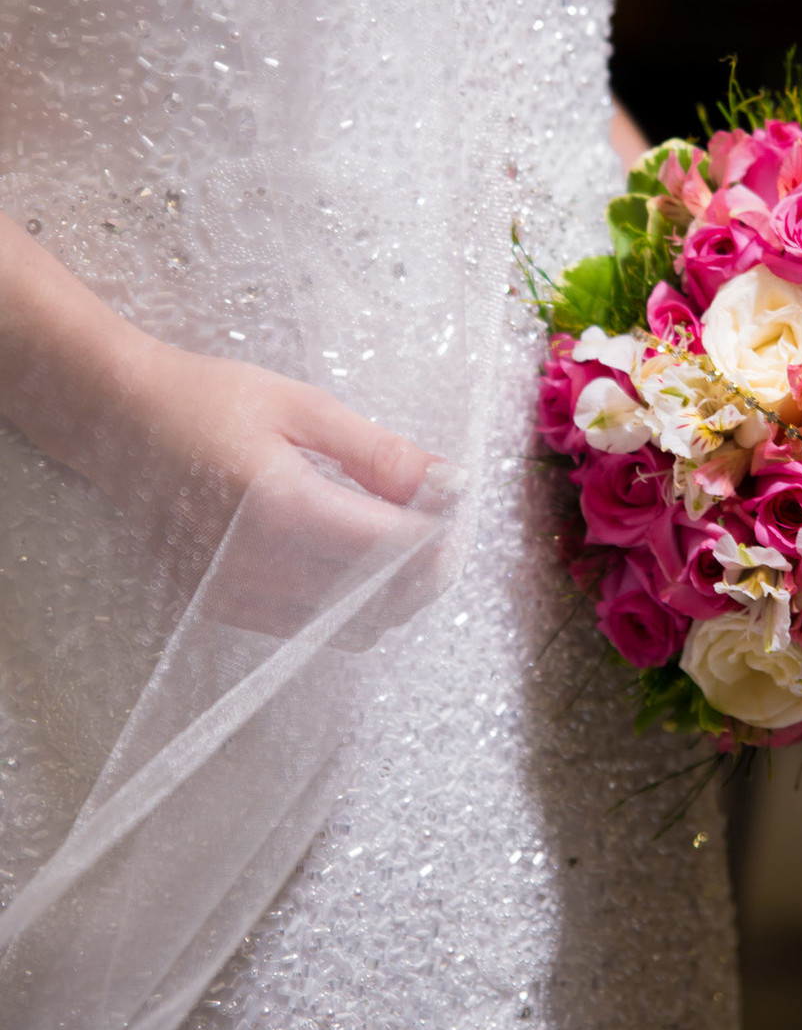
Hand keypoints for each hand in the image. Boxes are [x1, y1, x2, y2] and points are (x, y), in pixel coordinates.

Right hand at [91, 335, 456, 640]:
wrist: (118, 421)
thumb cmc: (208, 399)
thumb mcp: (303, 407)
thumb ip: (379, 452)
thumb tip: (450, 482)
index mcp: (281, 509)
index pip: (392, 548)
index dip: (439, 531)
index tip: (455, 499)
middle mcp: (256, 567)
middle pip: (381, 600)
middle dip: (426, 568)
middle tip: (440, 522)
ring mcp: (234, 597)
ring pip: (351, 627)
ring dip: (392, 593)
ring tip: (400, 539)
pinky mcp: (221, 609)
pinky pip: (309, 629)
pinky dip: (347, 604)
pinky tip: (350, 557)